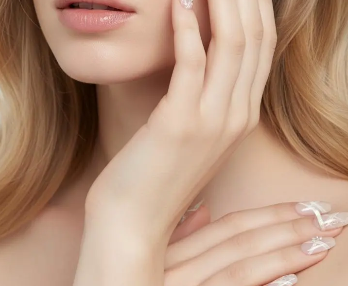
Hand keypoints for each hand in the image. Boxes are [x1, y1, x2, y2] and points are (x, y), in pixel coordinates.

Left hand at [85, 0, 276, 240]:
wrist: (131, 224)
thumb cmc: (149, 172)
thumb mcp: (182, 126)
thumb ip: (195, 91)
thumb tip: (191, 49)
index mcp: (239, 111)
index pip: (260, 38)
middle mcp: (237, 113)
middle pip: (255, 30)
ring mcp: (214, 120)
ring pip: (233, 40)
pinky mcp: (182, 124)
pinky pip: (193, 63)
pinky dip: (190, 22)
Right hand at [165, 202, 343, 284]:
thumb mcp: (156, 267)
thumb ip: (178, 239)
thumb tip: (202, 209)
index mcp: (169, 255)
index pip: (226, 226)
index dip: (268, 214)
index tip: (305, 207)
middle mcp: (176, 272)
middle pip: (238, 242)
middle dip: (287, 227)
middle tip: (328, 218)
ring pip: (241, 267)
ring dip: (285, 254)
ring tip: (321, 244)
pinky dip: (261, 285)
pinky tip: (289, 281)